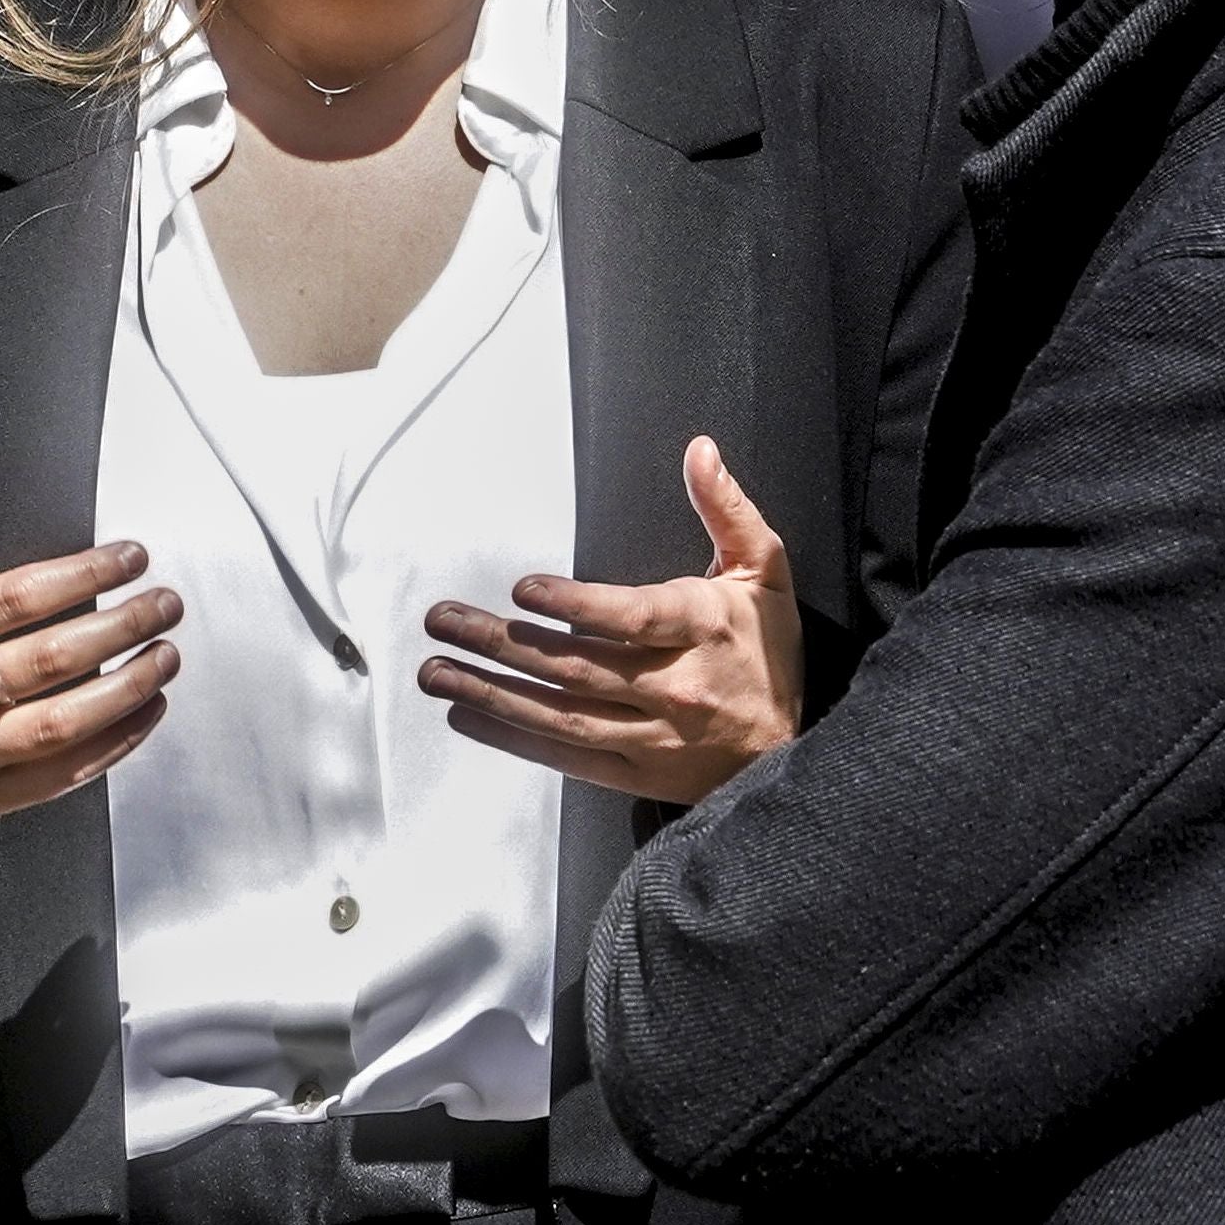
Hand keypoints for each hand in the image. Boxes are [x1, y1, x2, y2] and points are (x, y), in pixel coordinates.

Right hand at [0, 454, 182, 831]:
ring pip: (63, 721)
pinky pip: (69, 769)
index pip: (15, 598)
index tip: (131, 558)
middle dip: (120, 626)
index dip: (83, 576)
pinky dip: (120, 739)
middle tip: (165, 603)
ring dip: (129, 686)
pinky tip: (151, 706)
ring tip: (167, 653)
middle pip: (48, 659)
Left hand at [419, 435, 799, 804]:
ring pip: (560, 714)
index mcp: (704, 628)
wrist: (788, 752)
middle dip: (501, 642)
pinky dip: (511, 737)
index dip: (576, 606)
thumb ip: (727, 510)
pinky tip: (466, 714)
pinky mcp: (633, 773)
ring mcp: (651, 737)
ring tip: (436, 670)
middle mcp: (675, 688)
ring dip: (490, 691)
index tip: (522, 590)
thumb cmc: (768, 651)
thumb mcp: (765, 571)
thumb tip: (700, 451)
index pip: (634, 619)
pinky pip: (564, 755)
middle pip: (576, 666)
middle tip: (442, 620)